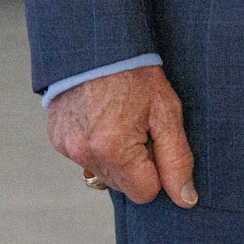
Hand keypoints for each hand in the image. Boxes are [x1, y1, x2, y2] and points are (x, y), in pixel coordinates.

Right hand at [48, 63, 197, 207]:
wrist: (98, 44)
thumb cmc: (136, 74)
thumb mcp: (166, 112)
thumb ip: (177, 159)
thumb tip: (186, 199)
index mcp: (113, 150)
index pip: (146, 193)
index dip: (157, 170)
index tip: (155, 140)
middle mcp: (85, 154)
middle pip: (123, 186)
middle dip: (136, 163)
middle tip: (139, 126)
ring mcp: (67, 147)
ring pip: (103, 173)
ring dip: (115, 156)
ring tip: (120, 119)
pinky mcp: (57, 139)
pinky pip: (85, 158)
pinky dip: (96, 146)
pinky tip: (102, 118)